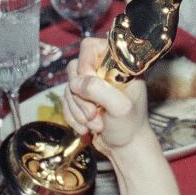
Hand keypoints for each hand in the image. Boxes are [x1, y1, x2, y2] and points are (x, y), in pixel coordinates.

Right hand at [61, 37, 152, 158]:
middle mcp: (103, 71)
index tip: (90, 86)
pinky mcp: (82, 98)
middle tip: (94, 113)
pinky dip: (73, 116)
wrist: (126, 147)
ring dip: (78, 110)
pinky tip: (86, 128)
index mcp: (118, 64)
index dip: (85, 64)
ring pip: (69, 87)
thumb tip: (76, 82)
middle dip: (81, 96)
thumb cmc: (130, 126)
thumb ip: (99, 90)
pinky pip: (65, 101)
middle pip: (75, 69)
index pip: (91, 47)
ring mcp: (92, 84)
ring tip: (96, 125)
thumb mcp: (120, 108)